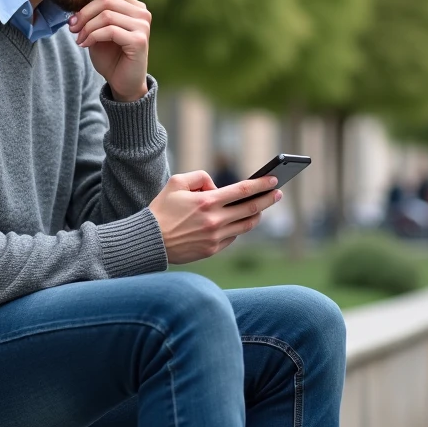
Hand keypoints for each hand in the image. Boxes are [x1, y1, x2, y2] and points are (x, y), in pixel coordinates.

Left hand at [69, 0, 149, 101]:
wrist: (123, 82)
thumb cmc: (111, 56)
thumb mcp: (99, 30)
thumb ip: (94, 14)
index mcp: (134, 7)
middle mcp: (142, 13)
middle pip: (106, 1)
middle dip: (84, 13)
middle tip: (72, 27)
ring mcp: (143, 26)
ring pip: (106, 15)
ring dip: (87, 27)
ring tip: (79, 39)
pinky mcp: (139, 40)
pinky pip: (109, 31)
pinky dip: (92, 37)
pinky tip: (85, 45)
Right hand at [148, 172, 283, 263]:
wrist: (150, 240)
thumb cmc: (162, 209)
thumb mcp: (176, 183)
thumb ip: (200, 177)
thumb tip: (217, 187)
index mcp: (207, 201)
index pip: (242, 191)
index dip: (261, 185)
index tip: (273, 181)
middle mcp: (215, 220)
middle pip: (251, 208)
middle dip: (268, 199)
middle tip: (277, 193)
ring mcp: (215, 237)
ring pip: (245, 225)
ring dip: (257, 215)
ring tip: (261, 208)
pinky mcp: (212, 250)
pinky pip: (233, 237)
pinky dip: (239, 228)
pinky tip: (241, 221)